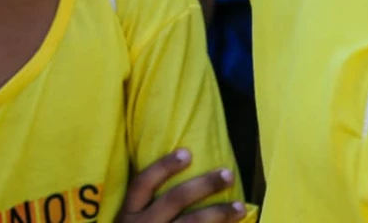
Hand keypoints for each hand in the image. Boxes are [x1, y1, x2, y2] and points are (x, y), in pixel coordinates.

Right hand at [116, 150, 247, 222]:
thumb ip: (144, 209)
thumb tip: (179, 179)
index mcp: (127, 216)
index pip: (143, 183)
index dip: (164, 166)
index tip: (187, 152)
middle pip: (174, 200)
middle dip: (203, 185)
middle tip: (227, 174)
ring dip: (218, 214)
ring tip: (240, 206)